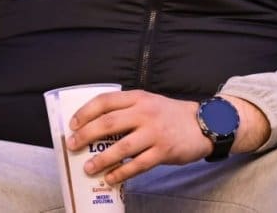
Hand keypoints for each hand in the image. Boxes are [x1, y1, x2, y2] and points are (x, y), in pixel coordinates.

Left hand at [67, 90, 213, 183]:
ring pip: (121, 147)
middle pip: (108, 123)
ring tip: (88, 167)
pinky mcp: (164, 151)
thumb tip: (96, 127)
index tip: (72, 124)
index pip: (105, 101)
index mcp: (138, 98)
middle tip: (72, 145)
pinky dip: (121, 173)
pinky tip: (111, 178)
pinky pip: (137, 164)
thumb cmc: (170, 115)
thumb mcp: (149, 102)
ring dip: (101, 159)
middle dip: (86, 135)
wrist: (204, 124)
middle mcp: (145, 112)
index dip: (85, 112)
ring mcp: (155, 132)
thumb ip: (127, 110)